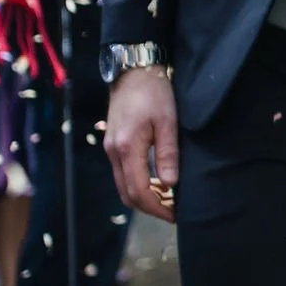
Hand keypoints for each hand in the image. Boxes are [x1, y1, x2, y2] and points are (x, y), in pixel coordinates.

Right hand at [104, 65, 179, 220]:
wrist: (134, 69)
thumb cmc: (154, 92)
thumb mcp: (168, 121)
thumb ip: (168, 154)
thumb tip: (170, 185)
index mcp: (127, 148)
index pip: (139, 192)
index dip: (157, 208)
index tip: (175, 215)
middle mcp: (113, 152)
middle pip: (127, 194)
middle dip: (150, 207)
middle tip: (173, 210)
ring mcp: (110, 148)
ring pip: (123, 185)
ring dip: (143, 196)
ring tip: (168, 198)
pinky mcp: (112, 143)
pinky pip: (122, 173)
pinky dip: (138, 184)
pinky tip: (156, 181)